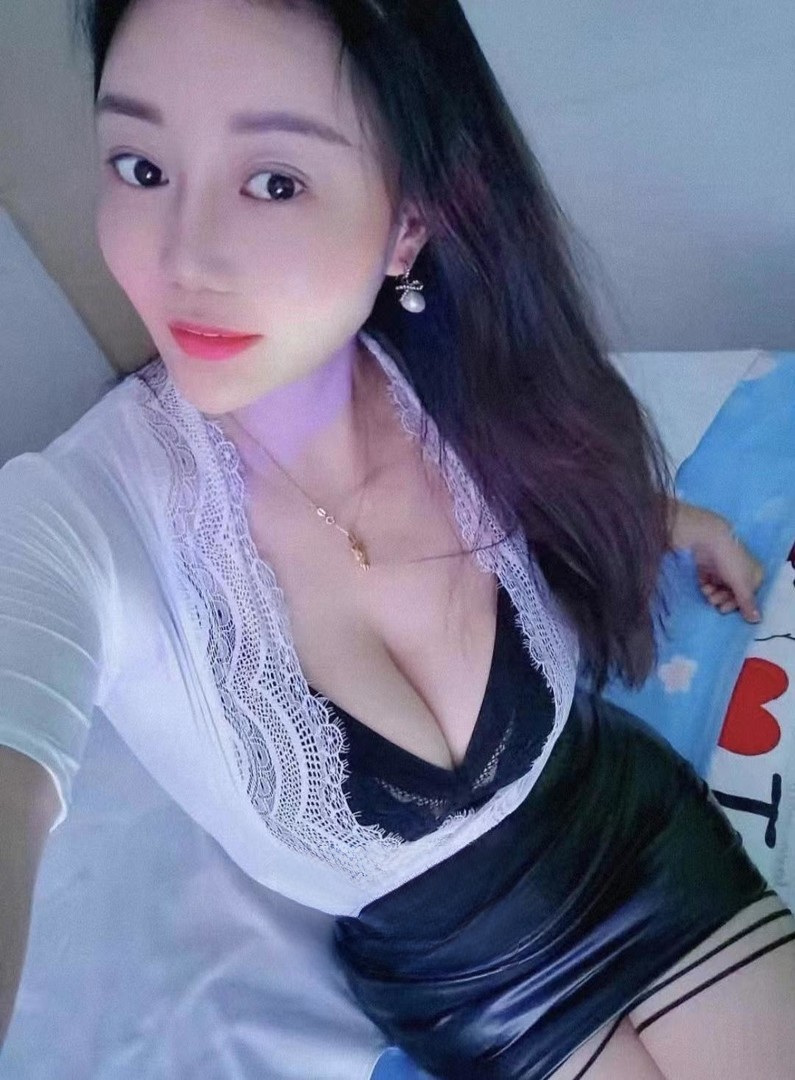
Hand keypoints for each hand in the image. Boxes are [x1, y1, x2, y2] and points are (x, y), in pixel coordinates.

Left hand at [670, 500, 763, 623]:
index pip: (747, 595)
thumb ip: (746, 602)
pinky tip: (702, 585)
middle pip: (732, 593)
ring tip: (707, 592)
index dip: (736, 604)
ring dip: (712, 594)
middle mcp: (740, 570)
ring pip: (719, 588)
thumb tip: (756, 620)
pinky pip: (708, 581)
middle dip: (722, 599)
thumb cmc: (729, 561)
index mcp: (754, 572)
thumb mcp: (741, 583)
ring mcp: (723, 567)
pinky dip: (705, 585)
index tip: (724, 609)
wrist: (707, 539)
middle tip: (713, 602)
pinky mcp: (708, 565)